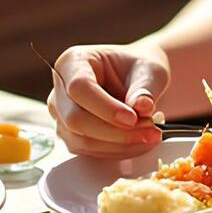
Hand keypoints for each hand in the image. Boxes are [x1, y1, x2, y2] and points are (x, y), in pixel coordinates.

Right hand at [48, 43, 170, 159]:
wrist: (136, 81)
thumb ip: (145, 87)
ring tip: (151, 136)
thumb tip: (142, 107)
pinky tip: (139, 142)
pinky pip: (89, 150)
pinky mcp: (70, 135)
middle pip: (75, 118)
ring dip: (119, 145)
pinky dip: (117, 150)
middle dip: (115, 131)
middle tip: (151, 131)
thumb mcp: (149, 70)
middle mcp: (60, 88)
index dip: (105, 107)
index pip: (79, 87)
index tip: (133, 118)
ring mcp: (61, 114)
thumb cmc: (138, 69)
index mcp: (73, 62)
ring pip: (82, 140)